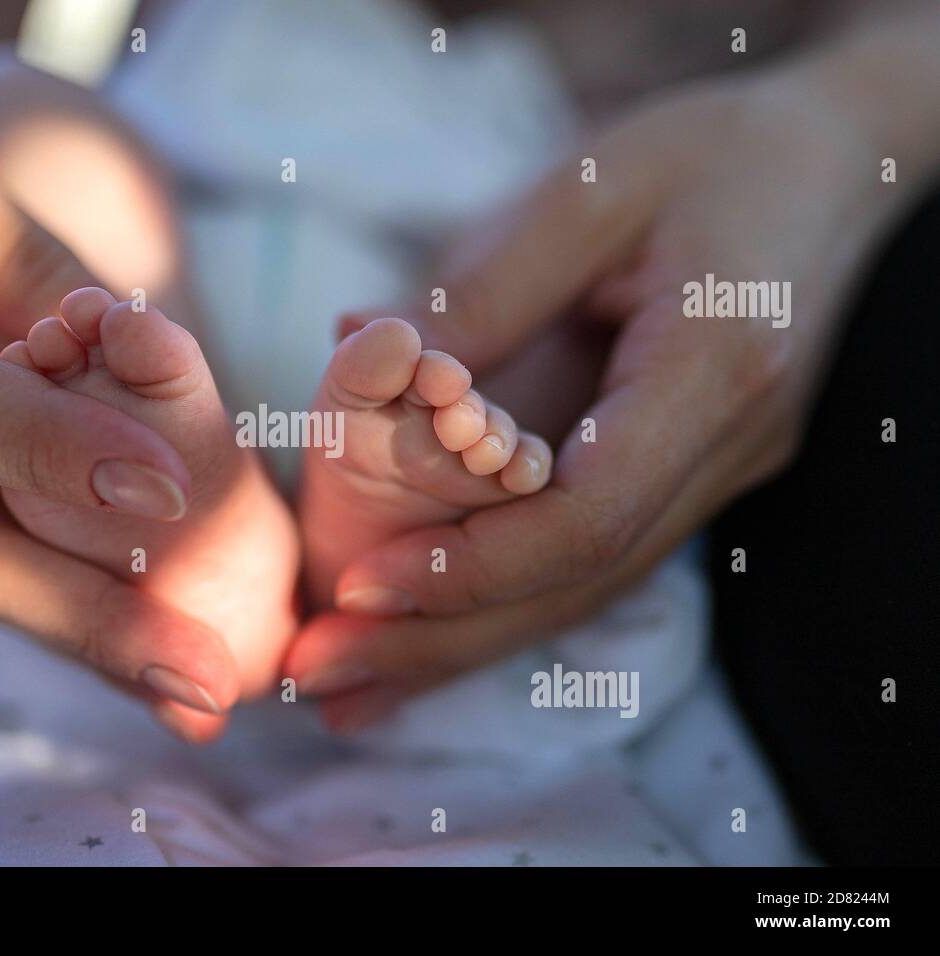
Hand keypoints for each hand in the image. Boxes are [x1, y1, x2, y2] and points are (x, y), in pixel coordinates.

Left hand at [285, 67, 910, 727]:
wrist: (828, 164)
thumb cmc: (705, 156)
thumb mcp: (585, 192)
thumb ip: (481, 291)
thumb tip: (356, 355)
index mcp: (716, 365)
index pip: (591, 510)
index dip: (472, 562)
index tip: (362, 587)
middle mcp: (730, 444)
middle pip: (580, 579)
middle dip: (445, 637)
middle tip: (321, 675)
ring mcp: (719, 470)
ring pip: (586, 588)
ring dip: (465, 641)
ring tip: (350, 682)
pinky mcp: (692, 472)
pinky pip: (592, 558)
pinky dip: (505, 600)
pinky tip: (427, 632)